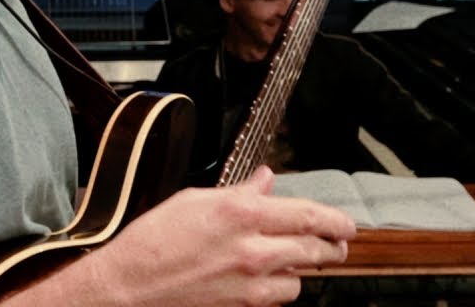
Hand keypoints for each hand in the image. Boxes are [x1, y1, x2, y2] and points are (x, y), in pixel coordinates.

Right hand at [6, 165, 354, 306]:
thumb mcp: (194, 200)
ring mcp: (250, 283)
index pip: (307, 215)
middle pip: (315, 249)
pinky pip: (280, 297)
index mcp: (240, 213)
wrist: (129, 286)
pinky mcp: (244, 306)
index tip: (345, 222)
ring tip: (297, 258)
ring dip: (303, 268)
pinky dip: (282, 287)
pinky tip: (271, 277)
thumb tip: (264, 181)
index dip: (335, 219)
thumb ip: (238, 191)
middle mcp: (252, 250)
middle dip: (332, 246)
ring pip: (301, 278)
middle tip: (337, 242)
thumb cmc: (153, 241)